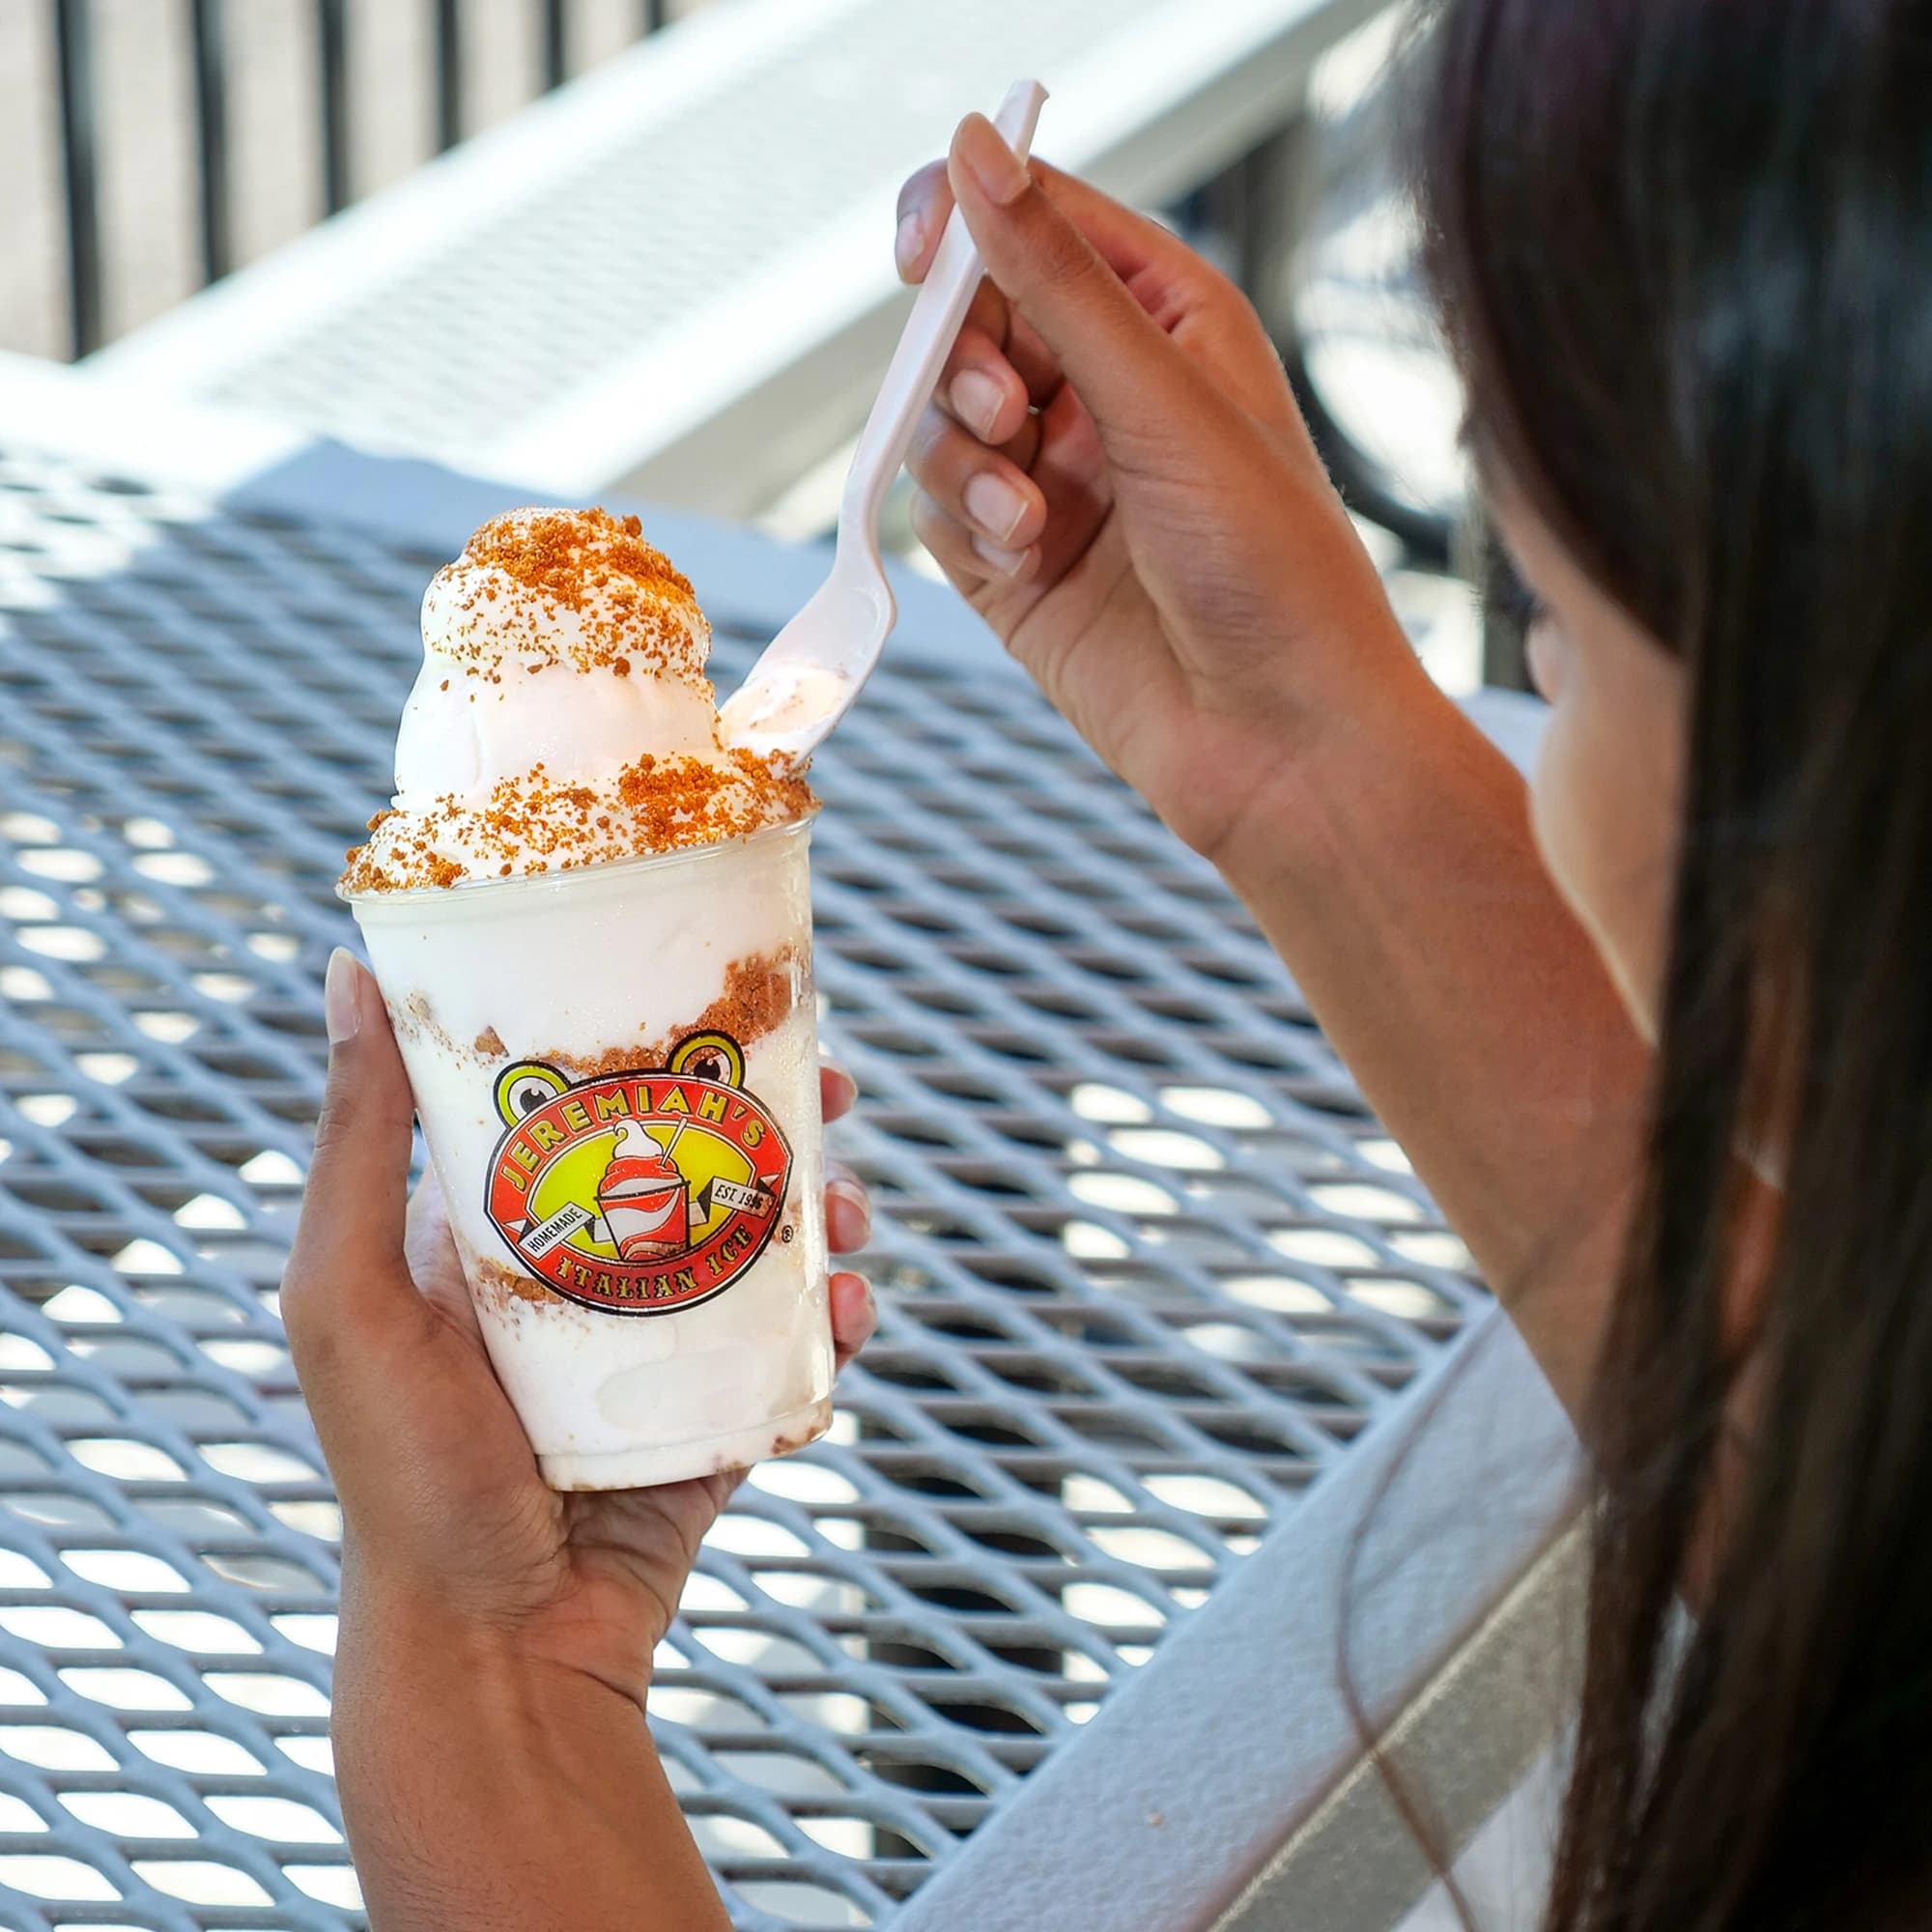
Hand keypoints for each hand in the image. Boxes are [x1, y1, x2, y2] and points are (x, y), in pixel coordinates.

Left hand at [282, 951, 876, 1709]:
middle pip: (701, 1161)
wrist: (496, 1651)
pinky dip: (837, 1321)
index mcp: (497, 1235)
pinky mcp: (716, 1420)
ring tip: (854, 1216)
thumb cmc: (402, 1473)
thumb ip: (357, 1141)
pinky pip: (794, 1349)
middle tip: (836, 1093)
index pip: (588, 1103)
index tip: (725, 1004)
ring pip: (766, 1246)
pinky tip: (854, 1309)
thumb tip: (346, 967)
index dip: (659, 1043)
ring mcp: (657, 1353)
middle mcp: (583, 1280)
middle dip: (778, 1119)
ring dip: (827, 1213)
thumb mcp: (348, 1294)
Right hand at [896, 116, 1422, 862]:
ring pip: (944, 420)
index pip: (1041, 227)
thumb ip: (1055, 279)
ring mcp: (1058, 482)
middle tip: (1000, 404)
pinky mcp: (1017, 568)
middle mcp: (1107, 396)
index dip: (971, 223)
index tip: (923, 244)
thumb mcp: (1164, 400)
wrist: (1283, 744)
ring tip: (1026, 509)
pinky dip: (965, 520)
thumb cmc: (1274, 568)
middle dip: (966, 360)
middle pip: (973, 323)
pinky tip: (1022, 550)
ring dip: (965, 455)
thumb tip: (974, 149)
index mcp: (1168, 325)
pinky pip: (941, 509)